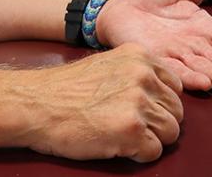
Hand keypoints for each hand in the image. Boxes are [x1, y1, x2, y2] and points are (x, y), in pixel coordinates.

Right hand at [24, 43, 182, 161]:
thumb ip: (136, 74)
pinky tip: (116, 144)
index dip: (160, 103)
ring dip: (150, 140)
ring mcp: (138, 103)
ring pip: (170, 132)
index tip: (142, 109)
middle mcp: (143, 76)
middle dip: (158, 123)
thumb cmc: (65, 90)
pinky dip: (138, 155)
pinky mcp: (131, 130)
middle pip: (176, 111)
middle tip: (129, 126)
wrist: (35, 104)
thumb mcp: (108, 65)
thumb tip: (161, 94)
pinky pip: (154, 152)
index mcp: (140, 57)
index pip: (175, 87)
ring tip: (122, 136)